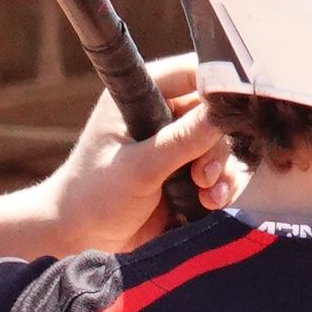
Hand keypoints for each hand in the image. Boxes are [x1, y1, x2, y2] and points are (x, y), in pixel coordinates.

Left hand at [34, 60, 241, 254]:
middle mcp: (160, 115)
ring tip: (206, 194)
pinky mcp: (182, 176)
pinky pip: (216, 173)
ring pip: (217, 146)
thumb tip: (220, 115)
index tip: (230, 116)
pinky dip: (218, 188)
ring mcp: (173, 147)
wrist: (82, 239)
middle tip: (203, 174)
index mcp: (140, 95)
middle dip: (215, 146)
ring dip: (220, 171)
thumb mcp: (139, 168)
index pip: (190, 73)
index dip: (215, 88)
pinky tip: (209, 203)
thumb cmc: (95, 195)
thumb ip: (180, 141)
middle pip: (211, 114)